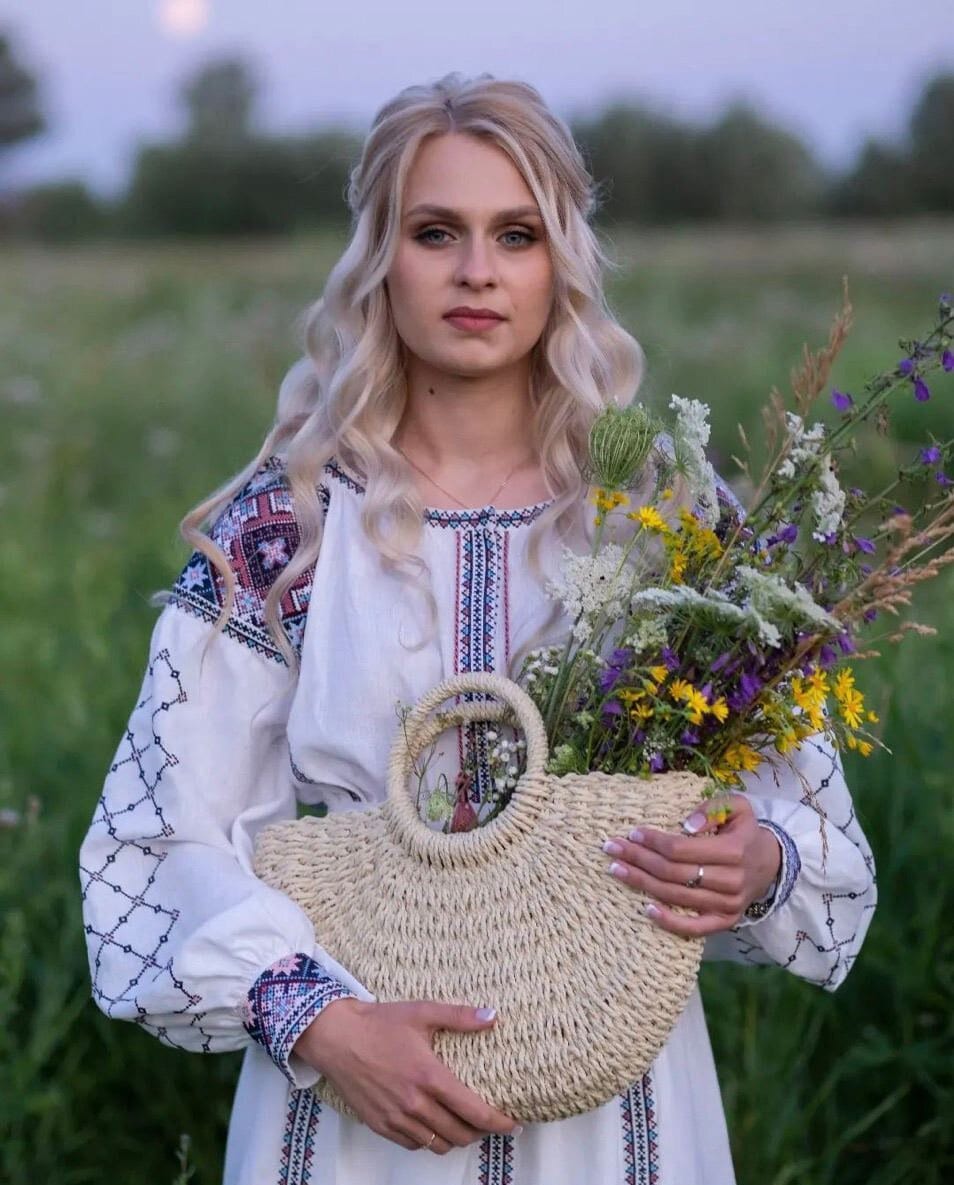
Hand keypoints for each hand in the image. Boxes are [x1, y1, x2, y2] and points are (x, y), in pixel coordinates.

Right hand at [293, 998, 521, 1153]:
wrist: (336, 1037)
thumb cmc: (380, 1023)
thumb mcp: (422, 1012)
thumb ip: (459, 1017)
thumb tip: (493, 1017)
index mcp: (429, 1076)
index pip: (474, 1111)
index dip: (497, 1122)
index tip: (512, 1124)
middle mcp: (415, 1103)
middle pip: (459, 1134)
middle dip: (480, 1133)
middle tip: (488, 1122)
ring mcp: (396, 1118)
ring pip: (437, 1145)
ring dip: (455, 1138)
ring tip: (462, 1125)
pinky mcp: (380, 1125)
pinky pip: (413, 1145)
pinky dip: (428, 1140)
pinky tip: (433, 1125)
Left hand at [601, 792, 781, 936]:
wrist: (769, 862)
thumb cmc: (743, 830)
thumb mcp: (736, 806)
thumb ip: (713, 808)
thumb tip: (687, 824)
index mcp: (733, 850)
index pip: (682, 849)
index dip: (653, 841)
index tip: (632, 833)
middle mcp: (731, 881)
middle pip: (673, 873)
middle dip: (638, 859)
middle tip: (612, 848)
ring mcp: (728, 905)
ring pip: (676, 896)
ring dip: (642, 883)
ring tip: (616, 869)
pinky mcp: (725, 921)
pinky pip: (694, 928)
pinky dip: (669, 921)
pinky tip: (646, 908)